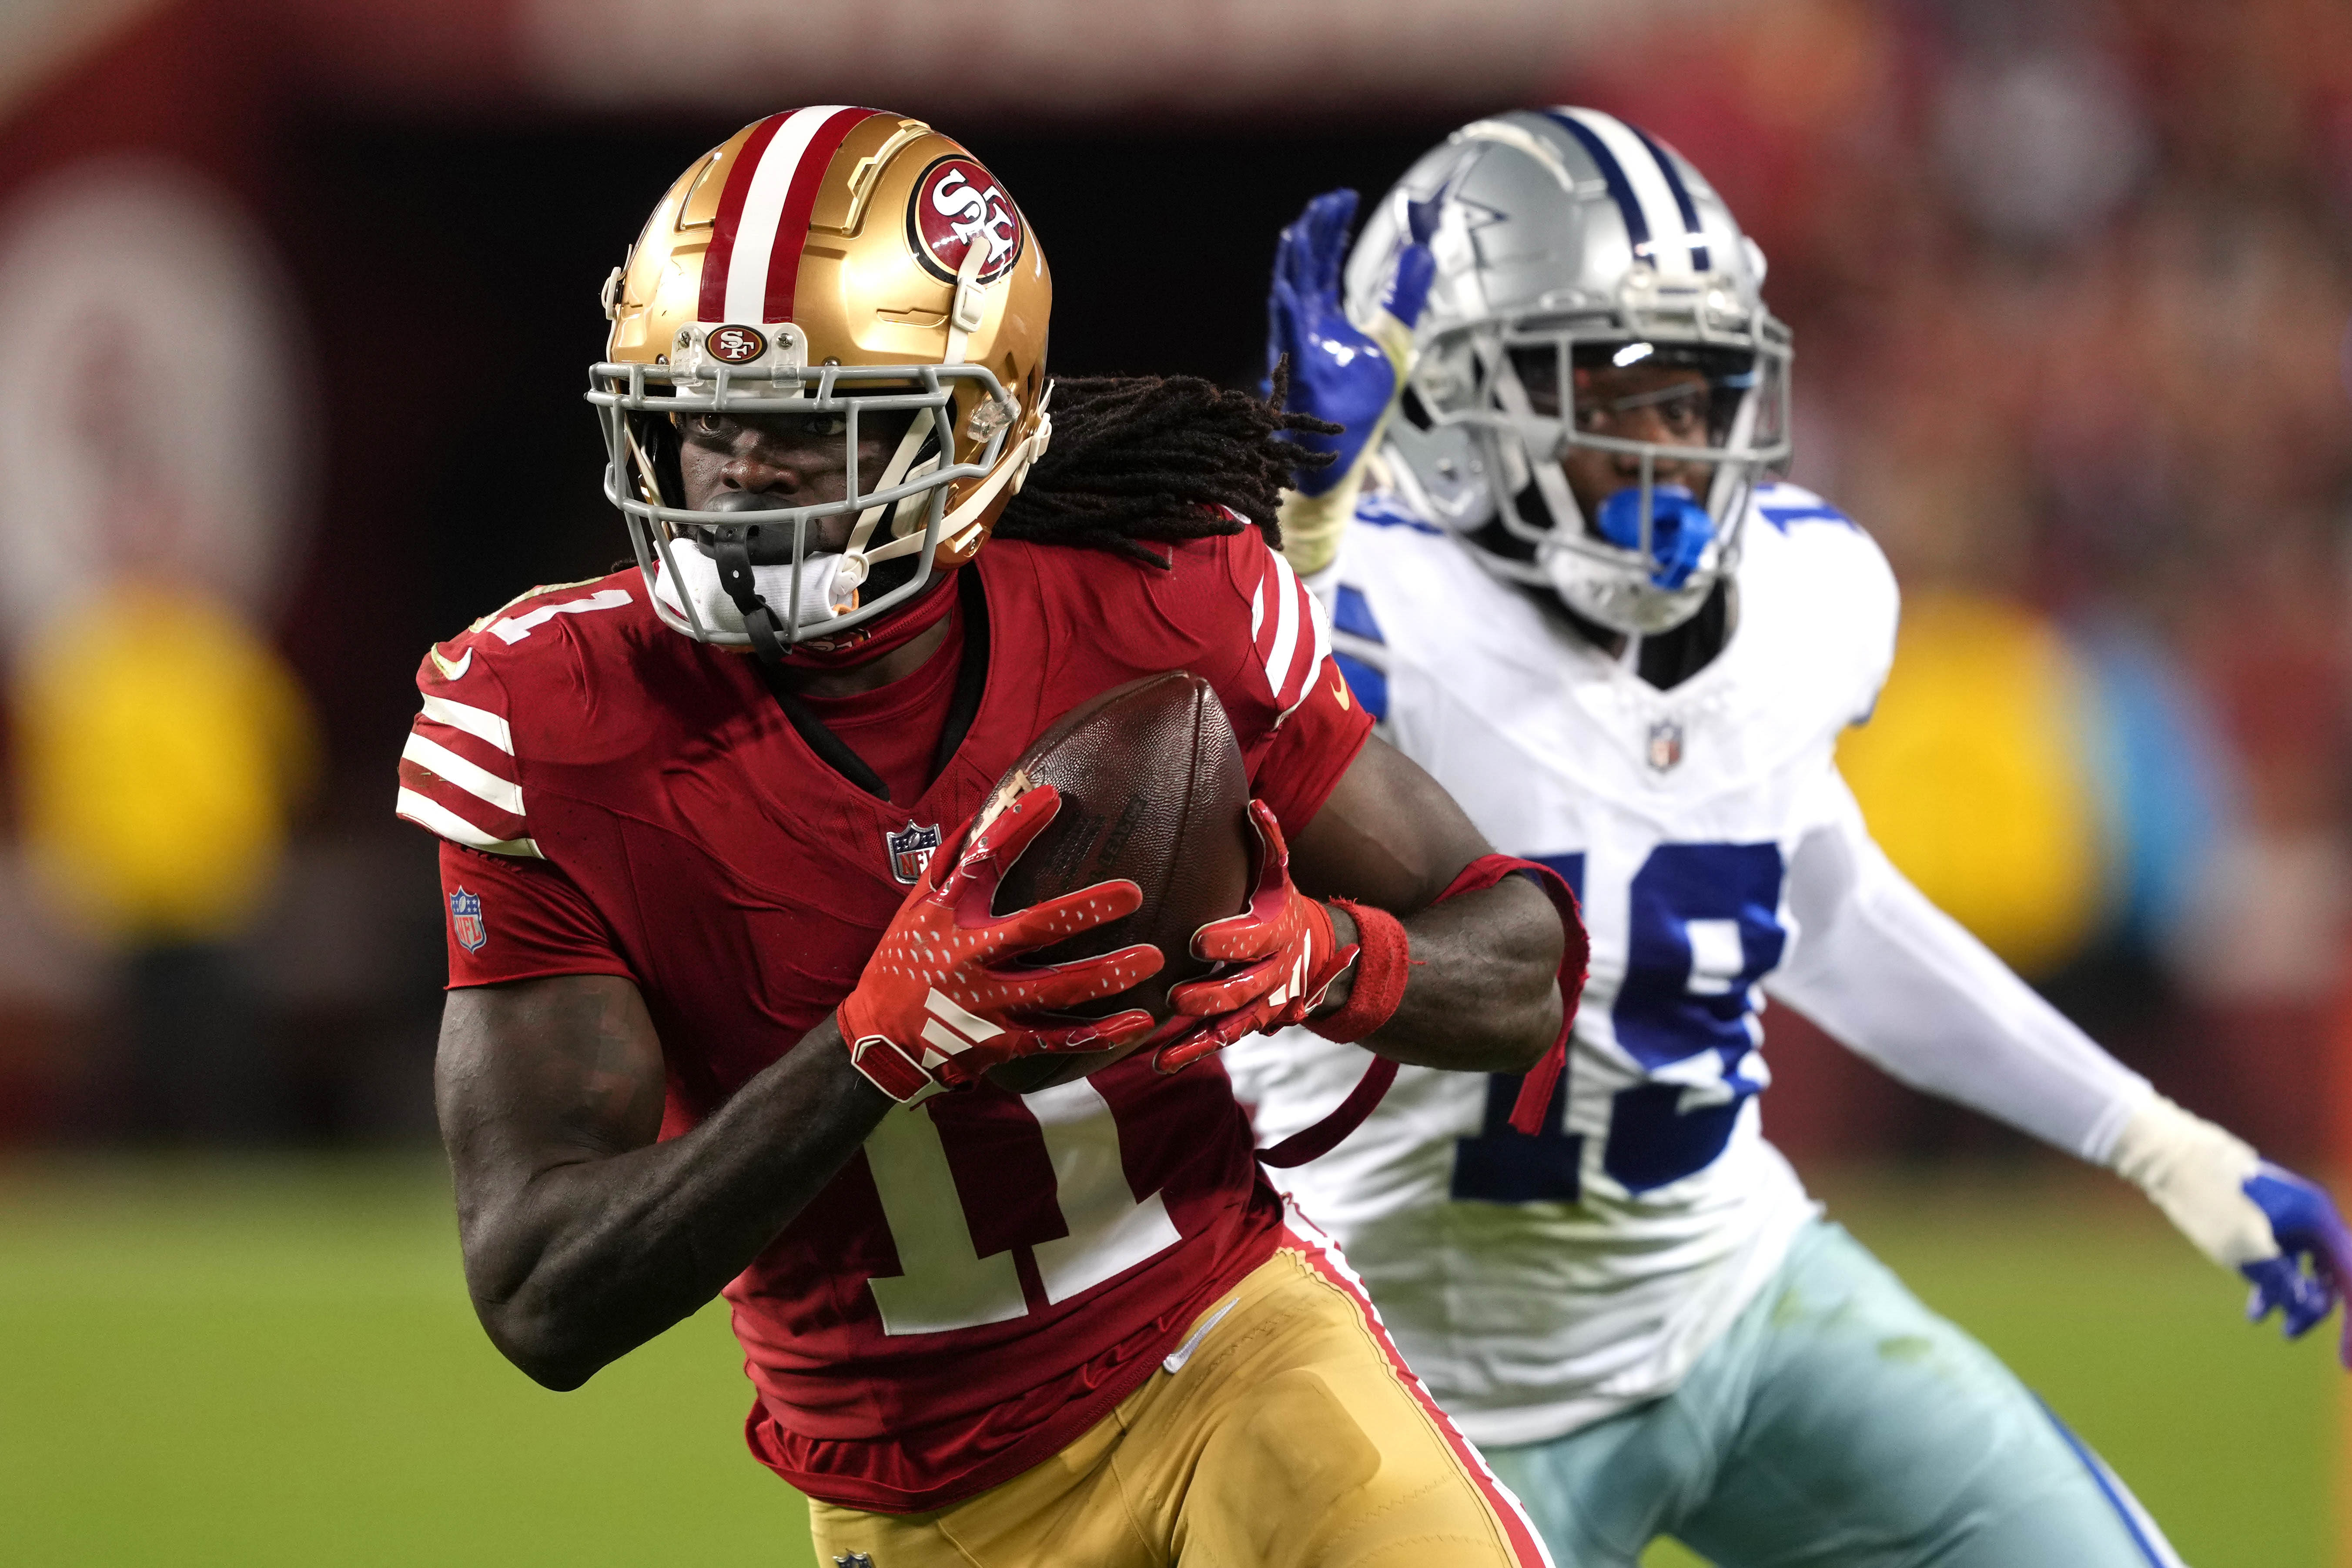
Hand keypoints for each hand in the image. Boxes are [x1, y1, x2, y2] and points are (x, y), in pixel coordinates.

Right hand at [837, 786, 1162, 1101]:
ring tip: (1153, 959)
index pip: (981, 862)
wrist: (879, 1041)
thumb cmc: (904, 962)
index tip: (1054, 798)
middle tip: (1132, 893)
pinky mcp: (1002, 1042)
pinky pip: (1059, 1040)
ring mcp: (987, 1005)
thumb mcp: (917, 907)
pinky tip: (1139, 1021)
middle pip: (1032, 930)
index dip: (1015, 828)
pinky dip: (1100, 1034)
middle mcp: (968, 957)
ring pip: (1056, 990)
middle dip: (1084, 910)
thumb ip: (954, 862)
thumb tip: (992, 811)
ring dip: (1107, 975)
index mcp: (947, 916)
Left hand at [1157, 802, 1356, 1071]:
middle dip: (1211, 995)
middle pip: (1242, 990)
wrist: (1316, 953)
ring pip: (1230, 1026)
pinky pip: (1218, 1042)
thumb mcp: (1279, 874)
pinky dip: (1190, 1054)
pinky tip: (1159, 1064)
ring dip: (1197, 1037)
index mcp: (1275, 932)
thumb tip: (1254, 802)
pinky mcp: (1245, 1025)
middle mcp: (1270, 974)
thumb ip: (1269, 840)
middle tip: (1177, 995)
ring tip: (1161, 1051)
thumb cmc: (1281, 905)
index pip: (1253, 940)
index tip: (1196, 940)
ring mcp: (1258, 1005)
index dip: (1228, 941)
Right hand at [1264, 189, 1436, 497]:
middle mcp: (1304, 328)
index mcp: (1322, 318)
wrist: (1343, 454)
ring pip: (1289, 298)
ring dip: (1294, 266)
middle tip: (1329, 200)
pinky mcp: (1300, 377)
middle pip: (1305, 270)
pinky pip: (1288, 342)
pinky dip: (1286, 315)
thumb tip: (1423, 252)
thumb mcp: (1393, 339)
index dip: (1330, 230)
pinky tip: (1286, 289)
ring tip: (1300, 231)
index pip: (1322, 263)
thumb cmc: (1358, 404)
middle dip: (1314, 234)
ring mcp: (1297, 350)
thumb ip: (1404, 296)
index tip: (1343, 198)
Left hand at [2111, 1095, 2348, 1366]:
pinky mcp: (2267, 1220)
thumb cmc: (2211, 1201)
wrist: (2171, 1157)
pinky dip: (2273, 1284)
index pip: (2349, 1280)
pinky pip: (2283, 1259)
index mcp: (2319, 1219)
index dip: (2350, 1324)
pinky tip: (2255, 1310)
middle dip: (2316, 1308)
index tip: (2344, 1361)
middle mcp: (2312, 1217)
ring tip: (2270, 1323)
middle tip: (2292, 1334)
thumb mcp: (2246, 1251)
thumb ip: (2284, 1284)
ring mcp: (2290, 1218)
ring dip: (2292, 1298)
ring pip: (2305, 1269)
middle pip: (2333, 1274)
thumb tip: (2309, 1308)